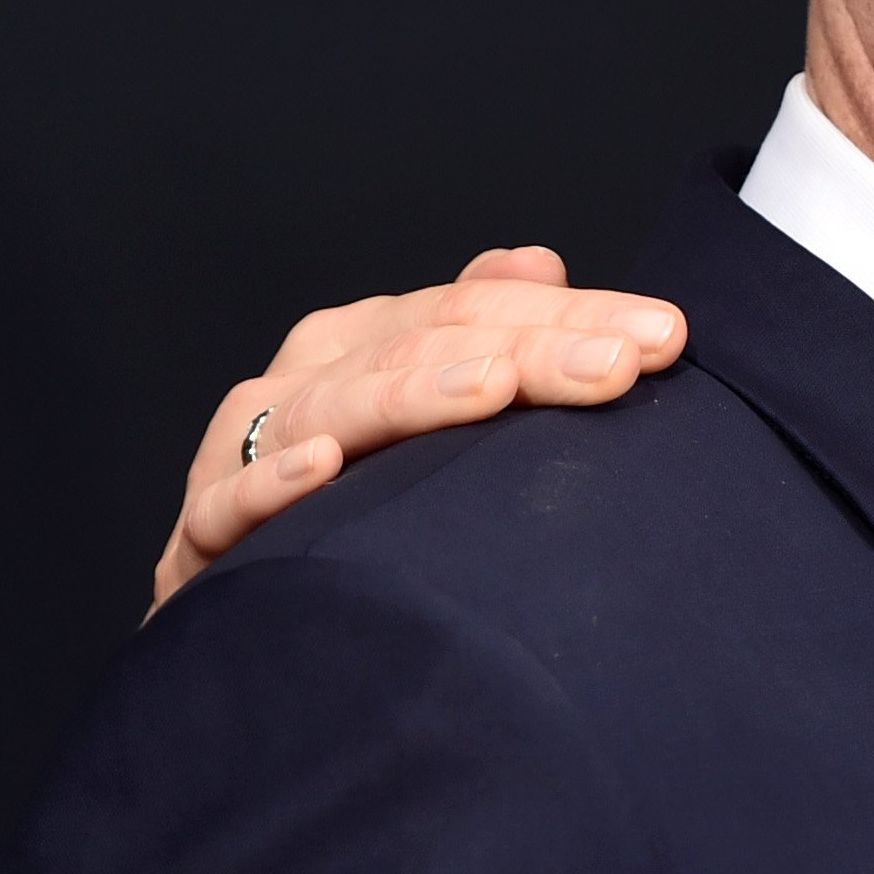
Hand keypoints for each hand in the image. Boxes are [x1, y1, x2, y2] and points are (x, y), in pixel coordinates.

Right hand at [152, 247, 686, 613]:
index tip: (666, 338)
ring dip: (419, 394)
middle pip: (426, 344)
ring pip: (341, 405)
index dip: (573, 316)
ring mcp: (253, 447)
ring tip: (495, 390)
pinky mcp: (207, 531)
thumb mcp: (438, 415)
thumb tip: (537, 261)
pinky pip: (231, 500)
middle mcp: (311, 378)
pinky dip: (274, 479)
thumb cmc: (362, 504)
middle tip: (620, 366)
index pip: (479, 308)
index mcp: (370, 342)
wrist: (258, 612)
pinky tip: (325, 468)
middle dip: (531, 351)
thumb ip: (487, 335)